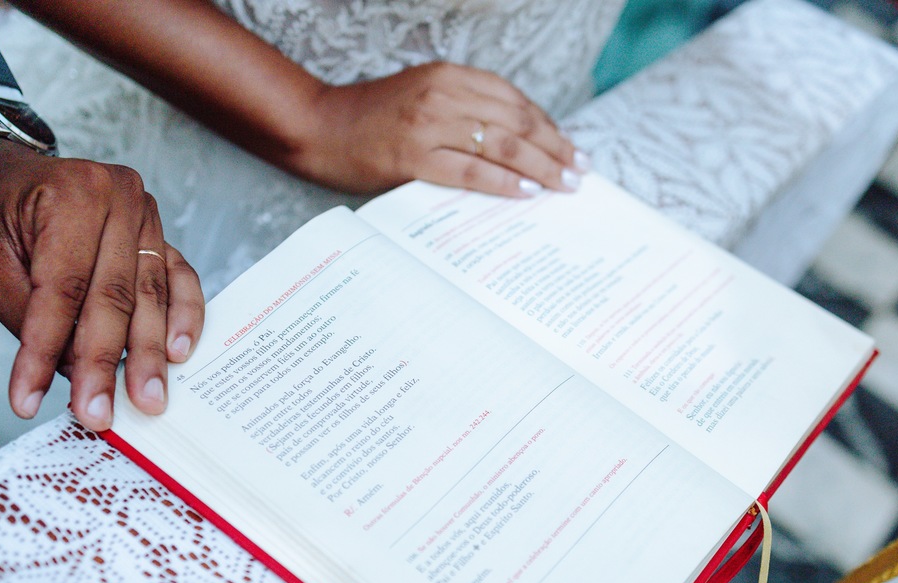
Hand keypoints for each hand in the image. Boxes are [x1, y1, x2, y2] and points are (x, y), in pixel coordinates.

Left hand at [0, 137, 204, 430]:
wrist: (6, 176)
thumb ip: (29, 315)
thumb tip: (71, 370)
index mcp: (69, 195)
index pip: (61, 289)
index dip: (44, 350)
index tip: (28, 399)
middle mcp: (117, 197)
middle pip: (114, 296)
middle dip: (105, 362)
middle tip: (100, 412)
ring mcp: (146, 215)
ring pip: (150, 296)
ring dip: (149, 354)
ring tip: (147, 399)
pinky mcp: (161, 236)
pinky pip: (180, 280)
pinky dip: (184, 318)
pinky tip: (179, 353)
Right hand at [292, 62, 587, 196]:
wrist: (318, 126)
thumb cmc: (369, 118)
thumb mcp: (420, 96)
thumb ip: (460, 109)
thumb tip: (510, 142)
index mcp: (447, 75)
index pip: (512, 99)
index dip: (547, 125)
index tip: (569, 146)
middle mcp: (442, 95)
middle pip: (516, 122)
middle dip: (555, 147)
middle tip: (580, 170)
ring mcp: (428, 125)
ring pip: (501, 146)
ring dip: (541, 167)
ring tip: (564, 184)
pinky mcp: (414, 157)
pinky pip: (472, 172)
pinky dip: (504, 183)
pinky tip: (527, 193)